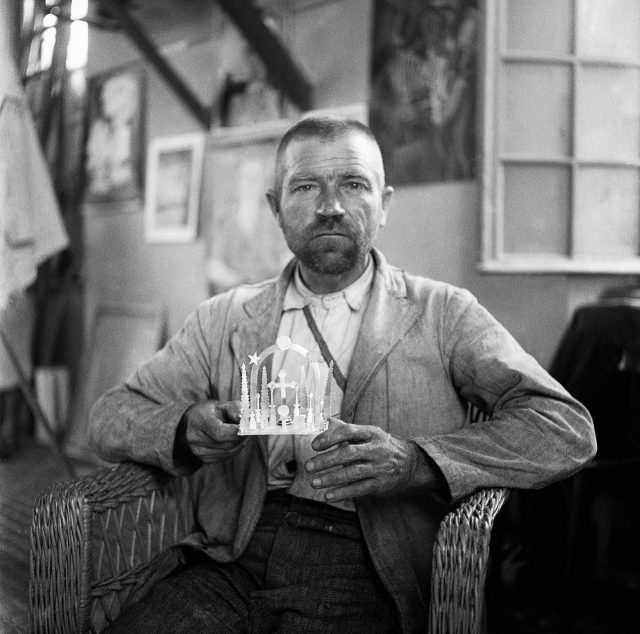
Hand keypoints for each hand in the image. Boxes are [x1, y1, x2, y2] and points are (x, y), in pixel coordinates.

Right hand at [182, 400, 245, 463]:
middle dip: (241, 438)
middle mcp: (195, 438)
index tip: (248, 427)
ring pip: (228, 452)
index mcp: (199, 421)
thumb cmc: (210, 412)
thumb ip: (235, 409)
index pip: (220, 432)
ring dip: (239, 444)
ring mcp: (198, 450)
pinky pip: (225, 457)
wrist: (193, 421)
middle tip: (250, 430)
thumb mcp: (222, 405)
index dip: (236, 432)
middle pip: (226, 444)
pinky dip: (234, 450)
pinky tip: (235, 441)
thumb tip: (245, 420)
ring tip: (243, 434)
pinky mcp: (203, 459)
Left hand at [304, 418, 425, 501]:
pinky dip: (343, 493)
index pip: (348, 431)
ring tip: (314, 482)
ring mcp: (379, 467)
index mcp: (370, 433)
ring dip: (331, 478)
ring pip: (353, 472)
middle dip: (326, 460)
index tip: (314, 445)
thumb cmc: (381, 446)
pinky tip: (328, 495)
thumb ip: (347, 429)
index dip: (330, 437)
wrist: (410, 462)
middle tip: (308, 466)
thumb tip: (324, 421)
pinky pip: (360, 488)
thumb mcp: (368, 433)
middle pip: (348, 453)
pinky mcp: (381, 484)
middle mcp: (376, 449)